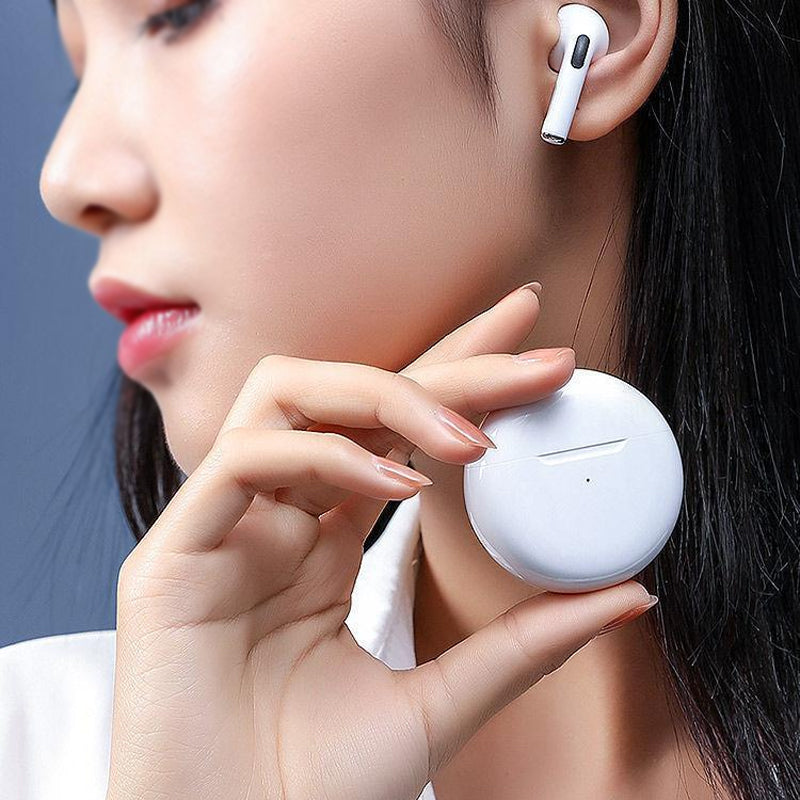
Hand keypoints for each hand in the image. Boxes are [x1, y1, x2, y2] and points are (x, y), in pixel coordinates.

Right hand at [106, 283, 655, 799]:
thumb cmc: (314, 787)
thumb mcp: (443, 701)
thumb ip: (525, 641)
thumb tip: (629, 594)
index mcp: (323, 537)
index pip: (391, 427)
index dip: (457, 375)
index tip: (535, 351)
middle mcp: (274, 514)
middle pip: (351, 393)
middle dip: (446, 364)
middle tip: (535, 353)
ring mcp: (220, 525)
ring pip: (286, 396)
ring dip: (384, 397)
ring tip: (467, 439)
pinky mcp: (170, 555)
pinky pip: (243, 462)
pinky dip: (324, 456)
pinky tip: (393, 486)